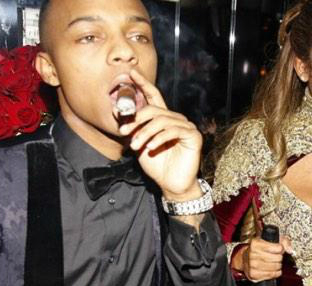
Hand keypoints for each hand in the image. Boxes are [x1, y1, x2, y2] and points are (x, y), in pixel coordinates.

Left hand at [118, 69, 201, 197]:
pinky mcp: (193, 136)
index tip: (131, 73)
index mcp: (164, 119)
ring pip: (161, 121)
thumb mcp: (139, 145)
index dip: (143, 84)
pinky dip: (159, 138)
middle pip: (154, 109)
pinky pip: (172, 131)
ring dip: (144, 133)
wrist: (171, 185)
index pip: (154, 96)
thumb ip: (132, 129)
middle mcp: (176, 119)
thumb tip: (117, 111)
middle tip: (123, 133)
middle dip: (136, 120)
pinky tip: (151, 147)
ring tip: (135, 146)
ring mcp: (186, 126)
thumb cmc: (157, 166)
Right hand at [231, 234, 290, 281]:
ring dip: (278, 266)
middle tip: (276, 257)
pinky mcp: (254, 274)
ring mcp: (252, 265)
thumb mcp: (270, 240)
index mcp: (256, 243)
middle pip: (277, 258)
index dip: (281, 249)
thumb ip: (283, 241)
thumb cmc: (260, 249)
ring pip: (275, 267)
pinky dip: (275, 273)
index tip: (278, 249)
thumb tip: (290, 250)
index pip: (278, 248)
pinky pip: (271, 275)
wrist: (245, 259)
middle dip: (279, 258)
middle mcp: (252, 254)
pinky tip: (272, 270)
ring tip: (274, 263)